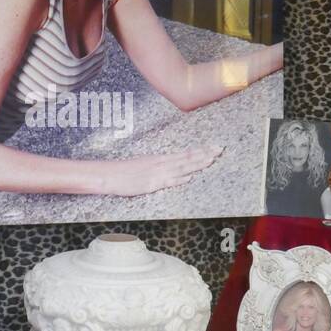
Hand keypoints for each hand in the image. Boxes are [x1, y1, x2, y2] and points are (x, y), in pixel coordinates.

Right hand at [100, 146, 222, 195]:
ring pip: (181, 168)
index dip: (201, 151)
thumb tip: (176, 171)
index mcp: (161, 159)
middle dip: (205, 154)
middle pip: (187, 158)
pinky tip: (188, 178)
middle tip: (220, 149)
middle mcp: (161, 164)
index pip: (186, 154)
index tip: (214, 147)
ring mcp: (157, 173)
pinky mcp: (150, 183)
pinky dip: (177, 179)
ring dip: (196, 164)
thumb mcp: (146, 165)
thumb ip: (161, 166)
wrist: (109, 174)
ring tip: (211, 159)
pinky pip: (166, 182)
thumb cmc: (126, 171)